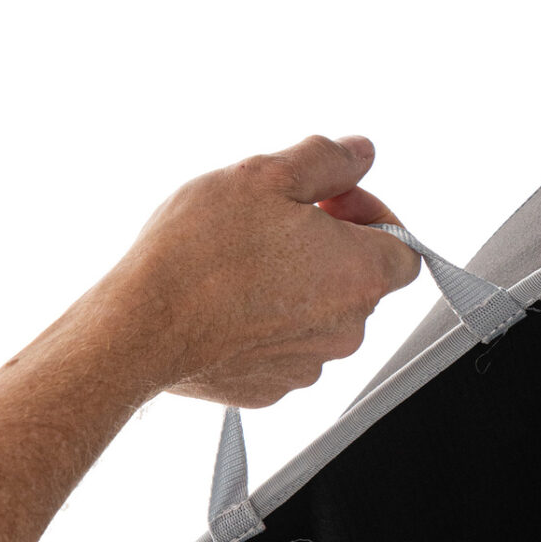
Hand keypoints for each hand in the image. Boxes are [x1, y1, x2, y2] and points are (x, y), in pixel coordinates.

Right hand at [94, 135, 420, 407]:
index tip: (326, 198)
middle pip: (361, 275)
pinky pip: (285, 343)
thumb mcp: (268, 174)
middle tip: (277, 218)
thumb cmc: (201, 251)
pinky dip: (267, 317)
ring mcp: (307, 365)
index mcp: (361, 274)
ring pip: (321, 310)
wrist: (136, 328)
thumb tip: (361, 153)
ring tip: (243, 255)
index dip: (369, 211)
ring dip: (297, 279)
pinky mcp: (268, 388)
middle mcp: (346, 328)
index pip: (404, 245)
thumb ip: (328, 159)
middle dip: (329, 240)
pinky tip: (227, 294)